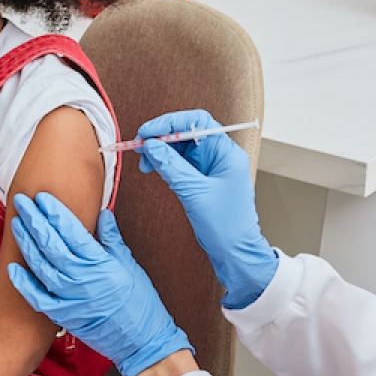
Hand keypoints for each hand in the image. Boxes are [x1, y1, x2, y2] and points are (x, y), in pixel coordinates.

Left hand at [8, 192, 192, 375]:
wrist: (143, 342)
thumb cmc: (141, 302)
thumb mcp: (130, 265)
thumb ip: (112, 239)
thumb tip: (103, 213)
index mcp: (101, 264)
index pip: (72, 231)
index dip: (55, 213)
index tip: (42, 197)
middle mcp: (84, 280)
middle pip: (52, 245)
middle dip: (35, 221)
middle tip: (22, 201)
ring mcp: (72, 300)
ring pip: (42, 267)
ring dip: (27, 244)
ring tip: (17, 224)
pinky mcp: (65, 317)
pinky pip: (39, 299)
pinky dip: (24, 284)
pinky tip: (12, 268)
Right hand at [136, 110, 278, 308]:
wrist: (236, 253)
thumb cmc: (225, 226)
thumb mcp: (194, 193)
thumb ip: (171, 166)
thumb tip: (150, 146)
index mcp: (226, 153)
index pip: (197, 122)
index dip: (170, 123)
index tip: (147, 133)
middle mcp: (220, 156)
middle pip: (187, 133)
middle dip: (162, 138)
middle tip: (140, 148)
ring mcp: (212, 168)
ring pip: (182, 149)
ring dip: (161, 152)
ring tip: (144, 164)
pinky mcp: (204, 180)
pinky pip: (182, 164)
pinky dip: (166, 164)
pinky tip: (155, 170)